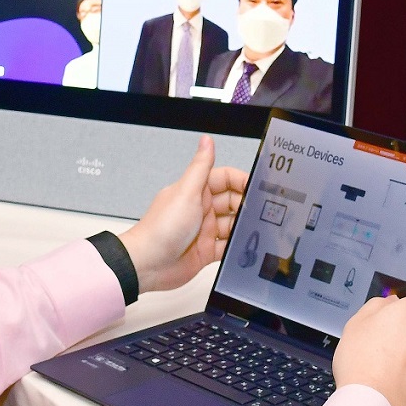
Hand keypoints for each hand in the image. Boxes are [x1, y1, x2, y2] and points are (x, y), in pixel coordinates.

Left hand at [118, 135, 247, 294]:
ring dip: (242, 226)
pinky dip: (236, 247)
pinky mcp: (206, 251)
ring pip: (233, 224)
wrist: (147, 264)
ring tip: (252, 229)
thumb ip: (200, 167)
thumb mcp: (186, 192)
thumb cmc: (161, 228)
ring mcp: (204, 230)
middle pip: (233, 202)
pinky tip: (243, 246)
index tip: (256, 187)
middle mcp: (201, 209)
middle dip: (246, 205)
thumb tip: (207, 141)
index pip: (225, 179)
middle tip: (258, 211)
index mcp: (195, 191)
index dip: (241, 181)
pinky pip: (228, 247)